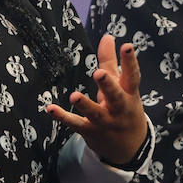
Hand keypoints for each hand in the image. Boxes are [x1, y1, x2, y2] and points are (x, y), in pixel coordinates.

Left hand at [46, 34, 147, 164]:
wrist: (129, 147)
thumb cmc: (123, 108)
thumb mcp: (122, 86)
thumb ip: (111, 61)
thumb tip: (107, 36)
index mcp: (129, 94)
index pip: (132, 76)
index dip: (130, 62)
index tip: (127, 46)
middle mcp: (119, 108)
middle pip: (115, 96)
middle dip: (108, 85)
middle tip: (99, 73)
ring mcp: (105, 121)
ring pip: (95, 113)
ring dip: (85, 105)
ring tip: (74, 96)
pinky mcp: (90, 131)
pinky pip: (76, 124)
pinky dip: (63, 117)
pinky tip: (50, 108)